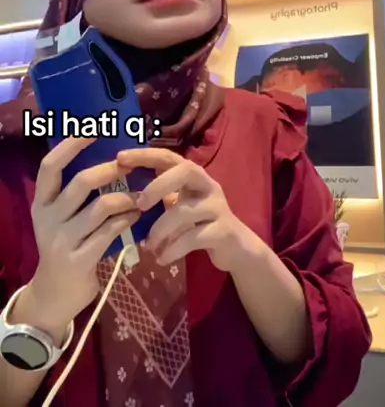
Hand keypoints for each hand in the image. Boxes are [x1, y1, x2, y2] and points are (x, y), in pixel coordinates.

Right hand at [29, 137, 140, 330]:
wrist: (54, 295)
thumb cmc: (65, 245)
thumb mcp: (61, 217)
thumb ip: (75, 192)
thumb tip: (108, 154)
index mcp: (41, 202)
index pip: (50, 165)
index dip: (71, 144)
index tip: (94, 127)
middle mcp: (48, 218)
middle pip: (81, 182)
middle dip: (110, 169)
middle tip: (129, 165)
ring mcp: (62, 241)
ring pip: (101, 206)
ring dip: (127, 196)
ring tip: (141, 195)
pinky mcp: (80, 260)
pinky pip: (111, 231)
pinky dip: (128, 219)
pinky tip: (137, 215)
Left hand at [117, 149, 252, 272]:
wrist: (236, 247)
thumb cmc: (201, 223)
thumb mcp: (181, 205)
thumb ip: (161, 196)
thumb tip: (122, 196)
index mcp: (194, 176)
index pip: (168, 156)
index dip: (145, 155)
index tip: (120, 158)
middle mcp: (208, 185)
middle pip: (185, 171)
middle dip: (158, 185)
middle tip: (139, 205)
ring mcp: (217, 207)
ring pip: (185, 210)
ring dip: (160, 229)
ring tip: (148, 245)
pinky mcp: (222, 231)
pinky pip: (193, 238)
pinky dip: (173, 249)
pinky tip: (161, 259)